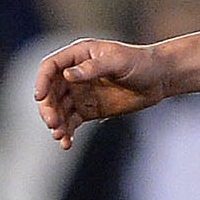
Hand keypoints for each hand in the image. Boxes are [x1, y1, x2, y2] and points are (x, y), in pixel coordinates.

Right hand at [32, 38, 169, 147]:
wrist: (159, 78)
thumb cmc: (140, 63)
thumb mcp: (118, 62)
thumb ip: (93, 68)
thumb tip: (67, 76)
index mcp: (78, 55)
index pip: (50, 67)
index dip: (42, 81)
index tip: (40, 97)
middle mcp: (75, 74)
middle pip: (50, 92)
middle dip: (48, 108)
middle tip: (53, 123)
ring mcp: (80, 93)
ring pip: (59, 109)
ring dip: (55, 123)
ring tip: (60, 136)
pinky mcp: (88, 110)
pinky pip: (71, 122)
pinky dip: (67, 133)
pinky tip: (67, 144)